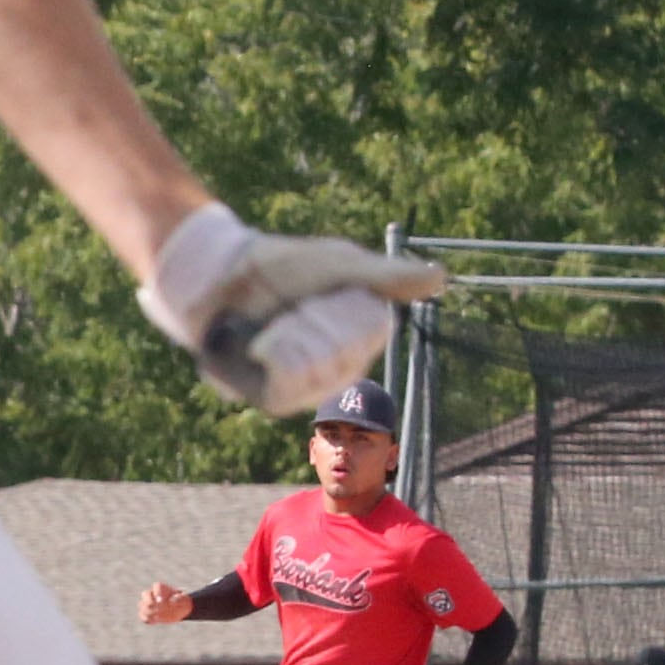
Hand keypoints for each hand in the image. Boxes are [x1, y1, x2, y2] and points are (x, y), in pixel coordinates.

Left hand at [137, 203, 446, 415]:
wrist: (222, 274)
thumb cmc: (283, 267)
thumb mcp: (340, 265)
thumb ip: (387, 277)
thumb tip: (441, 278)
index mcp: (360, 338)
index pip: (368, 335)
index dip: (345, 310)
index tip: (325, 293)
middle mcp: (338, 368)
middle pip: (341, 356)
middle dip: (313, 321)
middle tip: (291, 309)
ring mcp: (306, 386)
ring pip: (315, 371)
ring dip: (290, 337)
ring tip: (271, 327)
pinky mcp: (274, 398)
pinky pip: (286, 387)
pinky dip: (270, 356)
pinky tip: (258, 345)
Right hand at [137, 582, 190, 625]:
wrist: (180, 609)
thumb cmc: (182, 601)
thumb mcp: (184, 599)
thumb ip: (179, 598)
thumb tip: (171, 601)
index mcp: (162, 588)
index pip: (156, 586)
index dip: (157, 592)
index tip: (161, 600)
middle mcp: (153, 594)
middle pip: (145, 594)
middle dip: (148, 601)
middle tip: (155, 608)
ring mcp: (150, 604)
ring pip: (142, 605)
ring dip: (147, 611)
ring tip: (155, 616)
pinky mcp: (149, 613)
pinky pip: (143, 616)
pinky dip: (146, 619)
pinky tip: (154, 621)